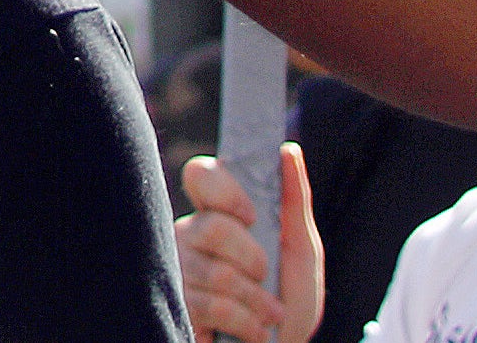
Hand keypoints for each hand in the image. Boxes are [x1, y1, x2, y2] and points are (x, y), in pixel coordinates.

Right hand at [175, 144, 321, 342]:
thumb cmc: (288, 304)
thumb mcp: (302, 253)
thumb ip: (294, 202)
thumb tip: (289, 151)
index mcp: (218, 214)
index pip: (200, 174)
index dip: (225, 191)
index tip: (252, 217)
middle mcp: (190, 235)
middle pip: (213, 227)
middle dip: (253, 259)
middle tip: (265, 276)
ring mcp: (177, 271)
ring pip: (216, 271)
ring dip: (256, 300)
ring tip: (266, 315)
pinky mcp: (174, 305)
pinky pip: (212, 304)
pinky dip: (245, 322)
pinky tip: (252, 331)